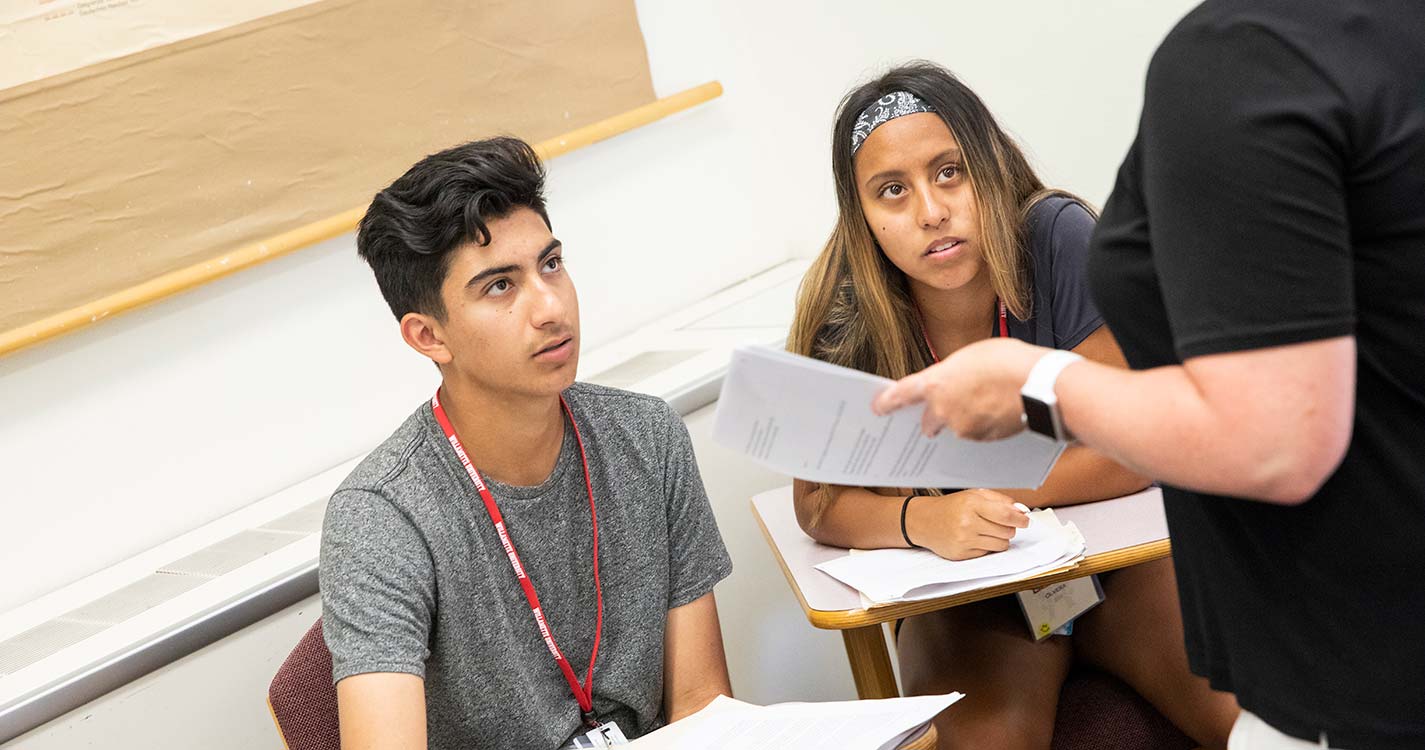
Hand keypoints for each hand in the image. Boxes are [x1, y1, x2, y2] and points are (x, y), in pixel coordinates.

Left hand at [873, 337, 1045, 439]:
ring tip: (991, 400)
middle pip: (929, 422)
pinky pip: (978, 436)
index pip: (901, 395)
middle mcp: (943, 410)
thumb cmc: (1009, 361)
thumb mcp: (973, 356)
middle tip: (948, 409)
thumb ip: (954, 373)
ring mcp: (963, 428)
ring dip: (967, 420)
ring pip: (957, 428)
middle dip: (934, 419)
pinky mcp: (983, 441)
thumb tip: (955, 383)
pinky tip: (1001, 412)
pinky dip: (985, 427)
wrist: (1040, 385)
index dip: (887, 402)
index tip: (876, 408)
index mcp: (936, 383)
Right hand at [906, 489, 1029, 559]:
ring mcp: (964, 540)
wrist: (924, 521)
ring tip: (988, 530)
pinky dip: (987, 546)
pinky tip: (976, 538)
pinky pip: (988, 553)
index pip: (1006, 514)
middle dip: (1009, 527)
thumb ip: (999, 500)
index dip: (1020, 518)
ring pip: (1001, 544)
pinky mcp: (962, 554)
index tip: (1025, 520)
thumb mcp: (973, 495)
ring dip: (1000, 538)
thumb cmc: (950, 507)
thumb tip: (1021, 510)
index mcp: (971, 504)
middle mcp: (967, 523)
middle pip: (1007, 531)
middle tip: (999, 522)